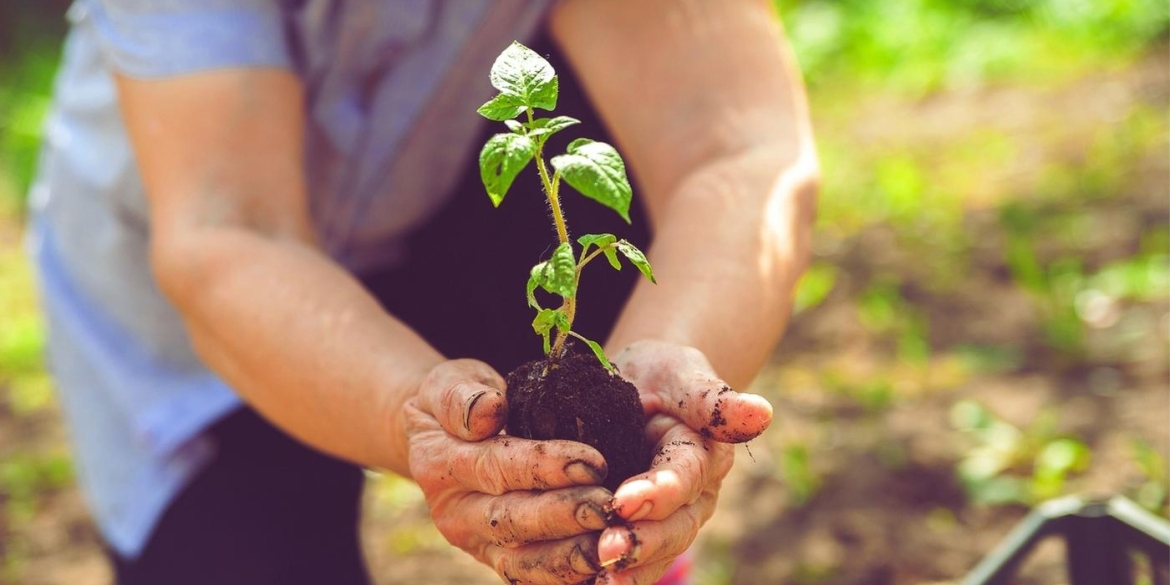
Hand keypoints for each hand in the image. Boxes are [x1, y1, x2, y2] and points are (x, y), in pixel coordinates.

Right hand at [405, 359, 611, 584]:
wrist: (442, 437)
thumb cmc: (461, 400)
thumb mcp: (450, 382)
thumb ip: (462, 395)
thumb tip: (488, 410)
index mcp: (440, 463)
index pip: (496, 466)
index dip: (545, 467)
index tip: (593, 462)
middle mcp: (454, 512)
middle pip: (511, 520)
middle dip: (563, 516)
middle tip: (609, 507)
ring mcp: (475, 542)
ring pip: (521, 561)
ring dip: (567, 557)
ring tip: (610, 543)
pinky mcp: (497, 558)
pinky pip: (532, 576)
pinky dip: (565, 576)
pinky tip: (603, 566)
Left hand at [595, 341, 773, 583]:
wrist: (642, 389)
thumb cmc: (662, 375)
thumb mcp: (682, 374)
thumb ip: (711, 398)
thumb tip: (761, 413)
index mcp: (703, 454)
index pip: (685, 478)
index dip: (658, 493)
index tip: (624, 502)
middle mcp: (693, 496)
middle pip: (675, 528)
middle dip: (642, 541)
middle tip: (607, 549)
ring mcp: (671, 519)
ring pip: (658, 554)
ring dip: (630, 568)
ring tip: (598, 575)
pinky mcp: (643, 532)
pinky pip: (636, 565)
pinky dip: (616, 577)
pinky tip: (588, 584)